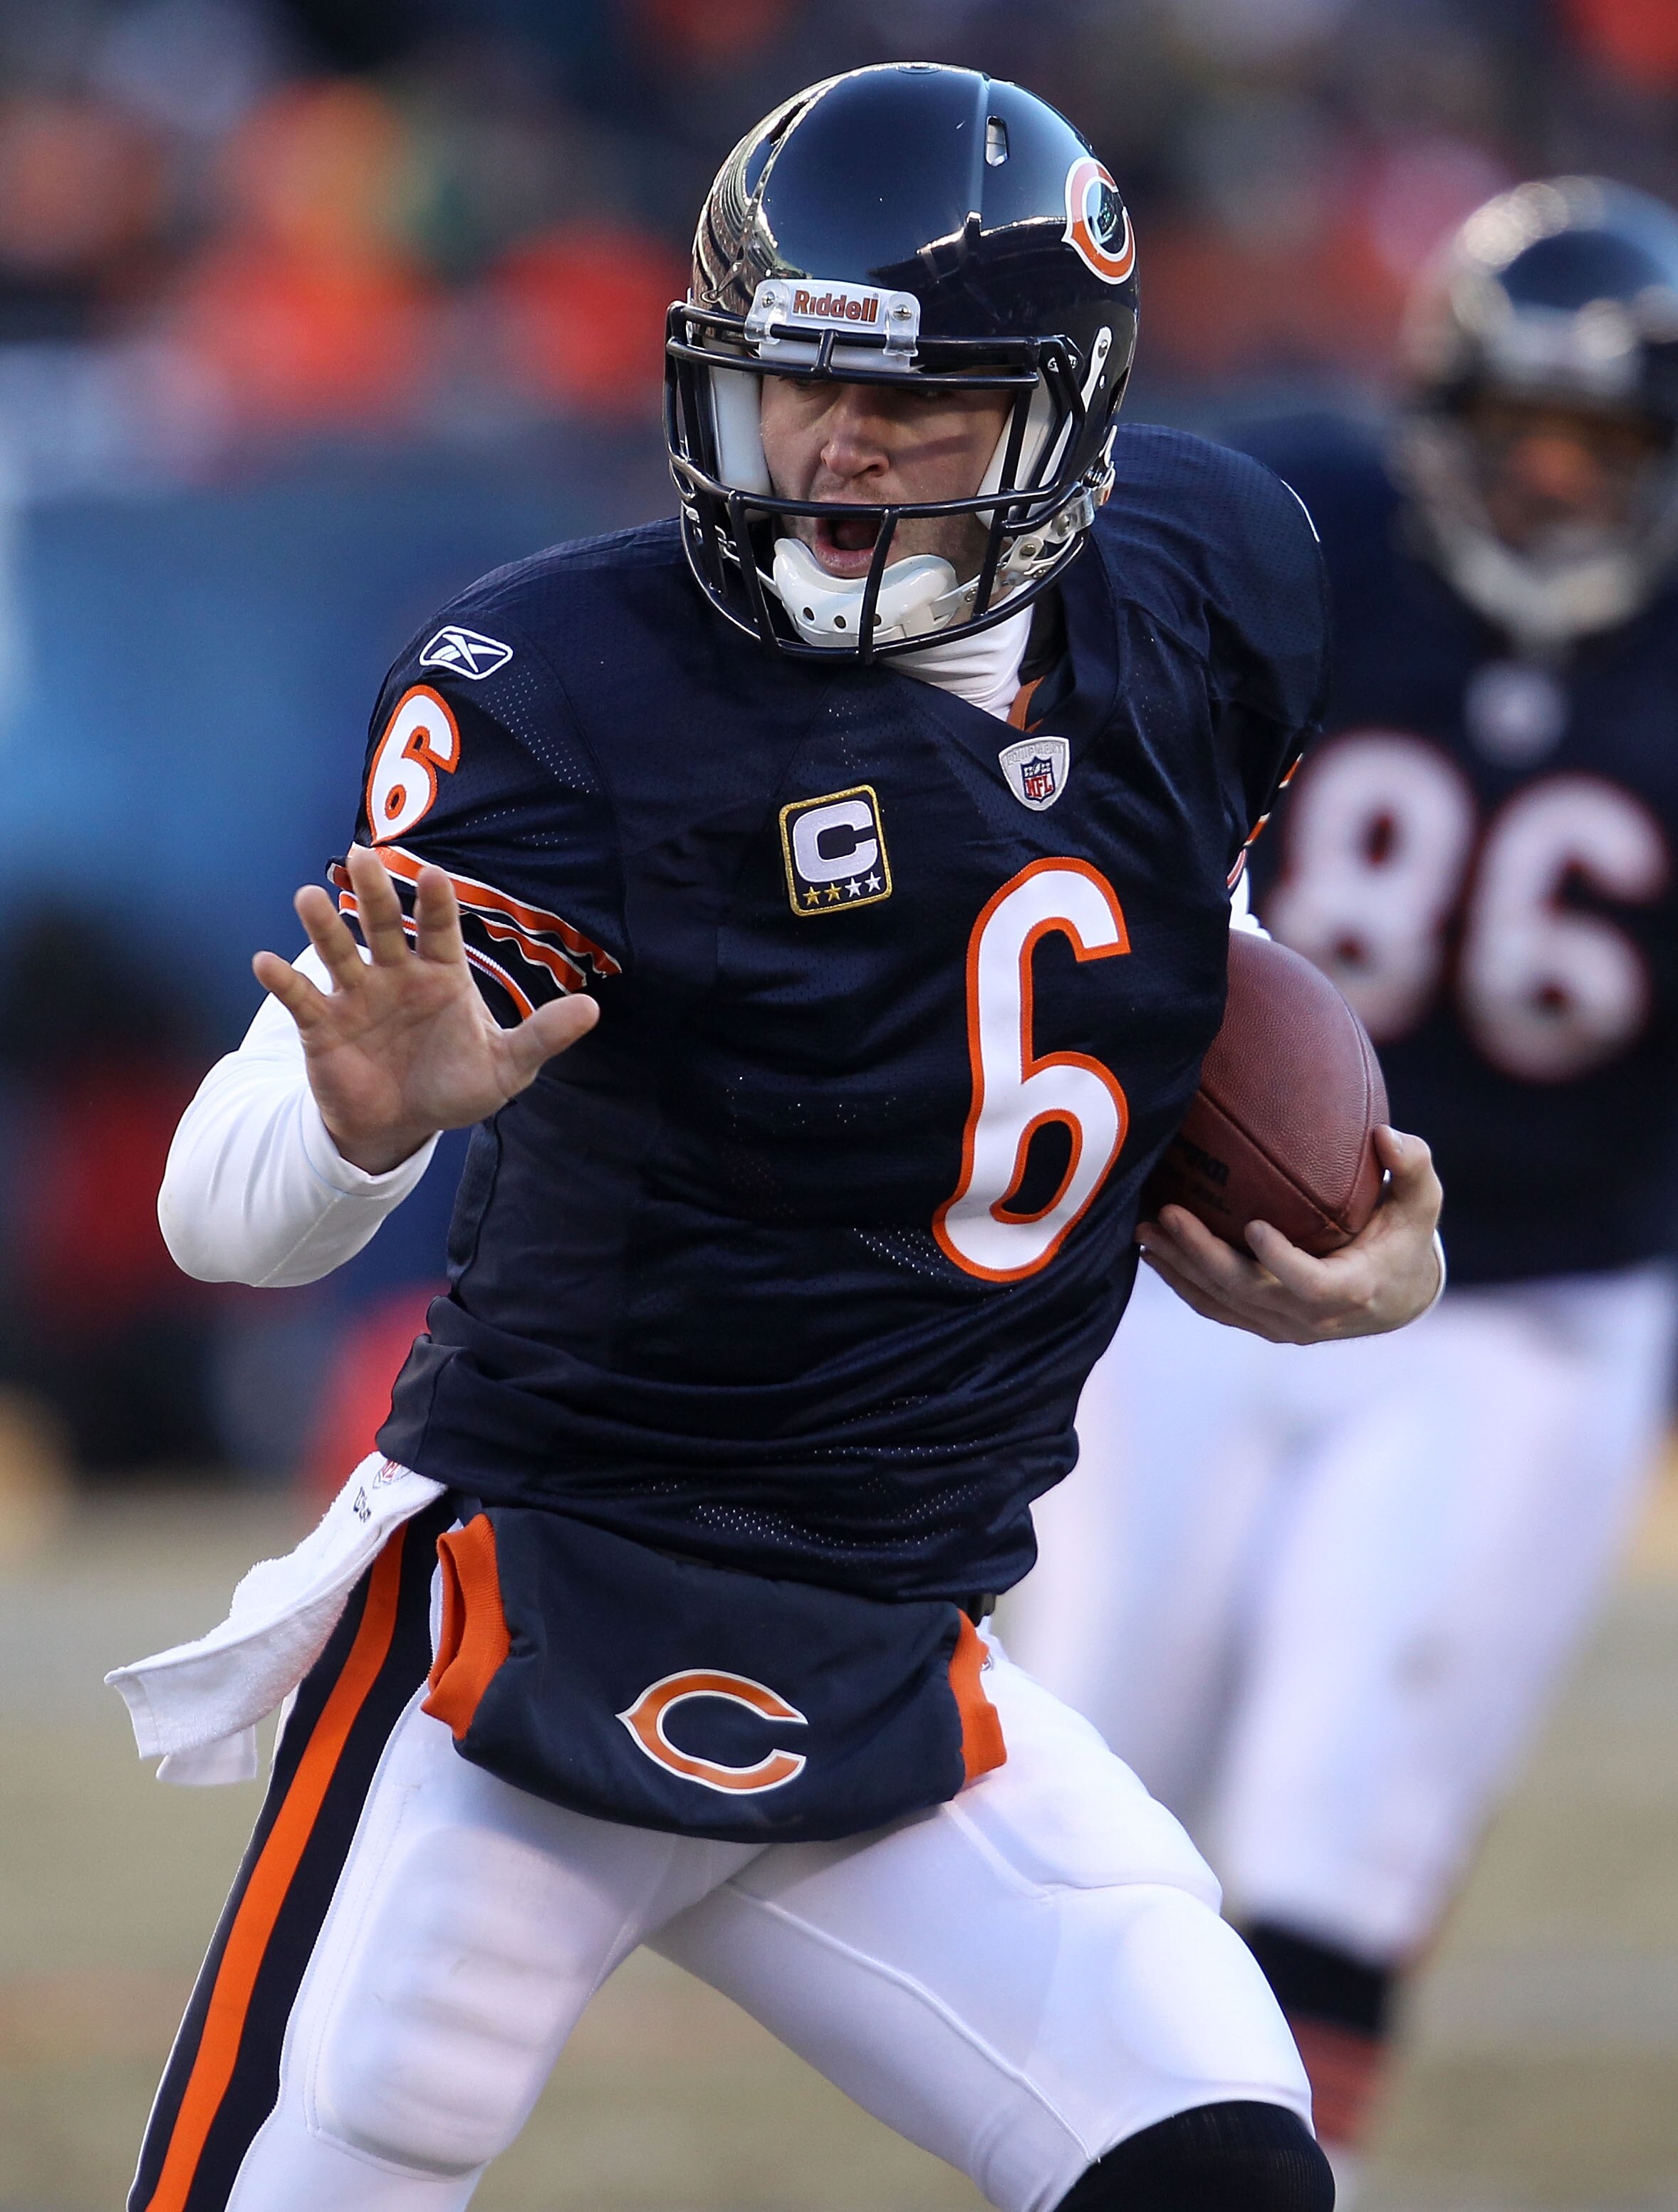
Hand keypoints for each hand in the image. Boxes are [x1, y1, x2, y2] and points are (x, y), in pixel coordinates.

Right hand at [252, 843, 599, 1173]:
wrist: (402, 1126)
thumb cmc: (454, 1087)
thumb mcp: (506, 1068)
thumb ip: (542, 1036)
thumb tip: (593, 1010)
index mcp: (441, 975)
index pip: (441, 929)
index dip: (437, 903)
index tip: (434, 874)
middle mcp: (395, 974)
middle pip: (383, 924)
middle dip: (375, 892)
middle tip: (361, 855)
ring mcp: (356, 996)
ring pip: (338, 950)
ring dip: (322, 924)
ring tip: (308, 897)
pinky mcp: (322, 1025)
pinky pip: (300, 998)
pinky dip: (281, 980)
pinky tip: (263, 961)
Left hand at [1136, 1125, 1443, 1343]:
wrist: (1396, 1298)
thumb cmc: (1405, 1237)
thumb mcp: (1421, 1202)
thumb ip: (1412, 1167)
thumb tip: (1386, 1134)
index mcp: (1352, 1290)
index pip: (1311, 1285)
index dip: (1282, 1262)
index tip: (1255, 1225)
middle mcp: (1311, 1318)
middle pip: (1246, 1292)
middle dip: (1202, 1254)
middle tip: (1167, 1213)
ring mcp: (1281, 1326)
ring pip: (1220, 1302)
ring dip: (1178, 1267)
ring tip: (1143, 1228)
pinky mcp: (1260, 1324)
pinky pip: (1213, 1308)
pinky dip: (1181, 1282)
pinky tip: (1152, 1251)